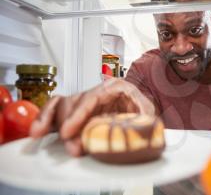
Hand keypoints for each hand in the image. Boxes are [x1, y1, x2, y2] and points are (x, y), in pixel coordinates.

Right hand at [30, 78, 154, 156]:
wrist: (139, 110)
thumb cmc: (140, 107)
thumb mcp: (147, 110)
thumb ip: (144, 115)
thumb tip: (140, 125)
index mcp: (114, 87)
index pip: (91, 98)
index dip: (77, 115)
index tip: (68, 132)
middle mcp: (97, 91)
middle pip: (74, 103)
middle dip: (69, 126)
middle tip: (72, 147)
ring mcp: (86, 100)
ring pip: (63, 107)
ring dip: (56, 125)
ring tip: (61, 143)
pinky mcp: (78, 111)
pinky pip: (56, 109)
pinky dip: (45, 118)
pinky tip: (38, 130)